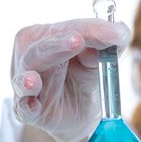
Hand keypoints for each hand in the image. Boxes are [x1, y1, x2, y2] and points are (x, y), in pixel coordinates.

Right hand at [11, 18, 130, 141]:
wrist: (80, 112)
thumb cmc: (84, 76)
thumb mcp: (102, 59)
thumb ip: (111, 44)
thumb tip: (116, 32)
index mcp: (48, 37)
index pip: (67, 29)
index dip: (90, 30)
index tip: (114, 33)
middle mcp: (31, 56)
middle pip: (41, 48)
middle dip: (59, 45)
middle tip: (78, 40)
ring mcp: (27, 84)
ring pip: (25, 76)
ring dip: (30, 77)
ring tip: (35, 78)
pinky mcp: (29, 110)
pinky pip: (24, 107)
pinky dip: (27, 105)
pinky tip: (33, 104)